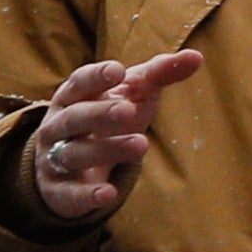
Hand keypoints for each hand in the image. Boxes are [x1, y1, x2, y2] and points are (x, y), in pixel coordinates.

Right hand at [16, 51, 199, 226]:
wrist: (70, 166)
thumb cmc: (108, 118)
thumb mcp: (133, 95)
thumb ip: (160, 75)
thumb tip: (197, 56)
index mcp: (73, 96)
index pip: (80, 82)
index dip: (96, 76)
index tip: (117, 71)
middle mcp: (58, 125)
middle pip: (75, 117)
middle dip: (100, 114)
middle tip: (129, 111)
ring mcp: (55, 158)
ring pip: (76, 153)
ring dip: (107, 149)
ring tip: (141, 144)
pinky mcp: (59, 190)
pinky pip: (70, 193)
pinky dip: (87, 194)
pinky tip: (108, 194)